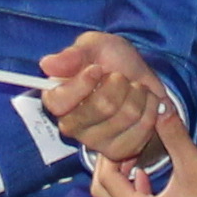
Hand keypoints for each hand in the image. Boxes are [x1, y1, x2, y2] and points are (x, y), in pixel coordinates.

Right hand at [39, 29, 180, 166]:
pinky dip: (150, 108)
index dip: (82, 84)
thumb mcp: (93, 46)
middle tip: (118, 77)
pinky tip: (143, 103)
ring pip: (128, 115)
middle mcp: (72, 125)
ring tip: (132, 88)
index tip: (96, 69)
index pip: (58, 102)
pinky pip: (143, 128)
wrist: (139, 78)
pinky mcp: (119, 151)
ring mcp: (95, 141)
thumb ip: (73, 54)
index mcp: (58, 99)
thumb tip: (46, 65)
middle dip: (119, 83)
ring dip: (137, 93)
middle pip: (102, 106)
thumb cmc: (111, 60)